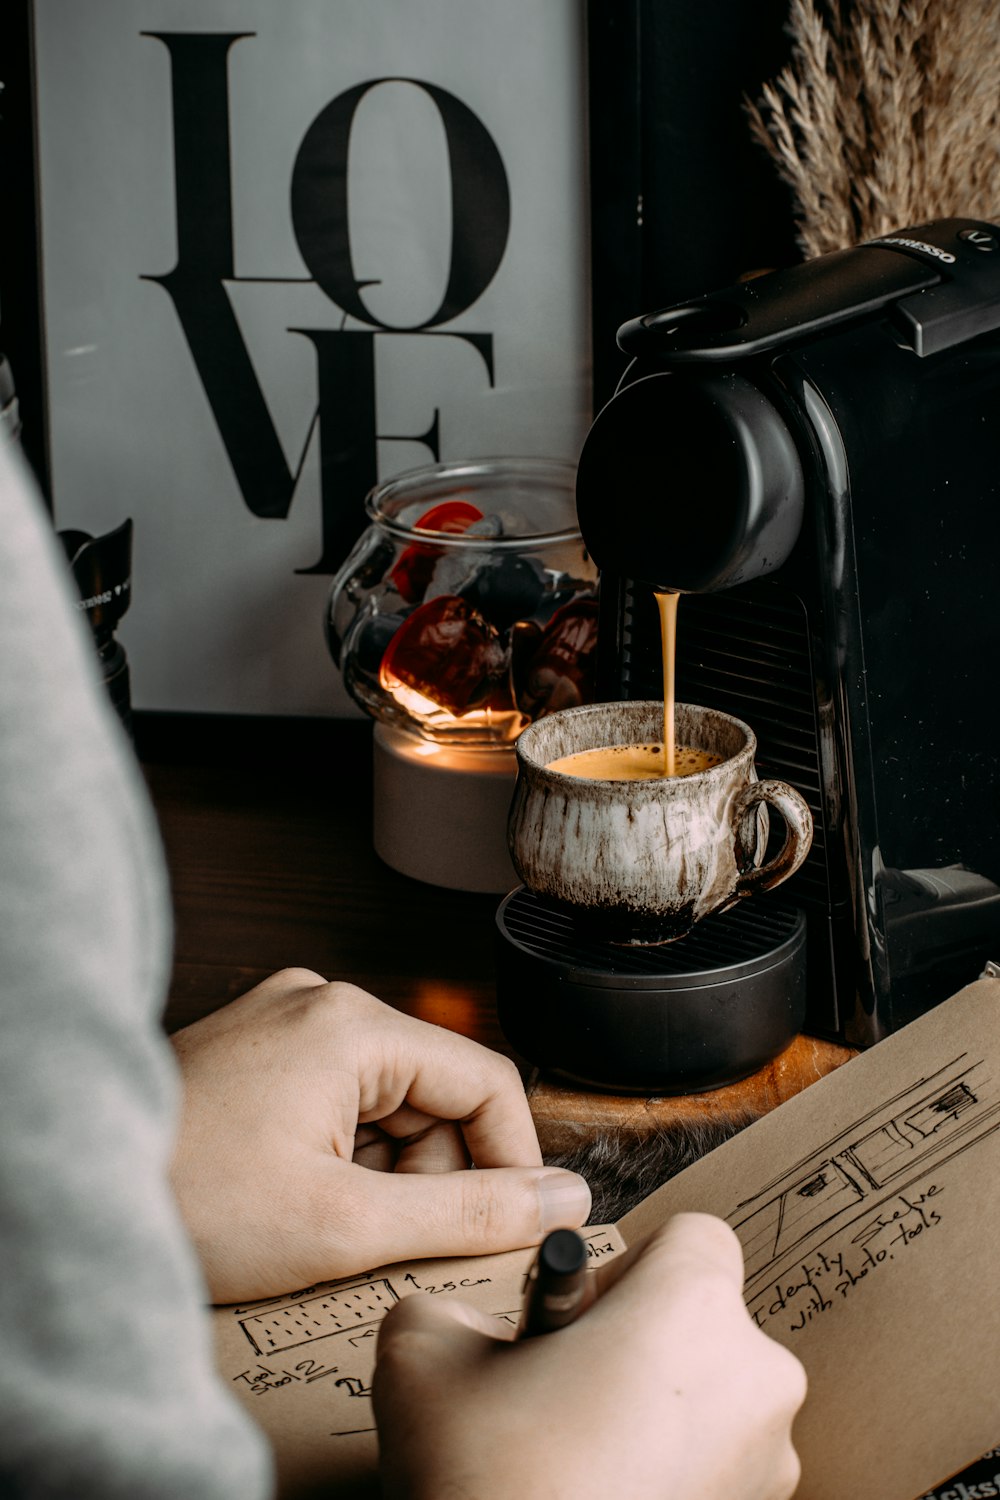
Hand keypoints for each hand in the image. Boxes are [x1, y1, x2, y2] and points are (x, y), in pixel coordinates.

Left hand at [169, 969, 590, 1301]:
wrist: (73, 1194)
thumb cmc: (191, 1203)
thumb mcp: (349, 1223)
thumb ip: (471, 1211)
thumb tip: (559, 1198)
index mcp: (351, 1023)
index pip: (486, 1081)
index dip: (510, 1160)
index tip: (510, 1223)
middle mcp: (321, 1000)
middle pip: (435, 1090)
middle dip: (428, 1169)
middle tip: (375, 1231)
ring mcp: (284, 1018)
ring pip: (388, 1098)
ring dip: (381, 1166)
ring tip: (319, 1214)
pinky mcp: (258, 1044)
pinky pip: (338, 1095)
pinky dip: (339, 1150)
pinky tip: (293, 1190)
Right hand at [374, 1213, 805, 1499]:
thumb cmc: (488, 1481)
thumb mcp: (422, 1355)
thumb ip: (452, 1308)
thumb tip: (469, 1328)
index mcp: (694, 1308)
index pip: (693, 1236)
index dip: (626, 1265)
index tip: (574, 1320)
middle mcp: (757, 1380)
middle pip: (705, 1323)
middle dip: (637, 1348)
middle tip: (562, 1397)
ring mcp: (770, 1469)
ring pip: (714, 1404)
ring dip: (653, 1418)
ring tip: (574, 1464)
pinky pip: (716, 1472)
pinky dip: (666, 1478)